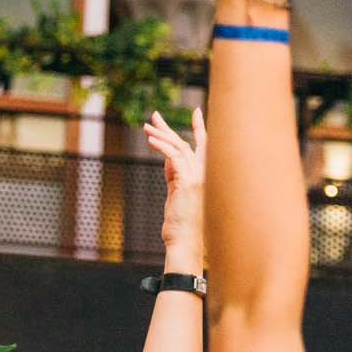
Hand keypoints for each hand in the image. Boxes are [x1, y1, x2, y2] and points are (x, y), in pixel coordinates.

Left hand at [143, 110, 206, 254]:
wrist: (184, 241)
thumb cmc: (180, 223)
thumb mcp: (176, 194)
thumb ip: (174, 175)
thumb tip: (167, 160)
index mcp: (205, 176)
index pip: (204, 146)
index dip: (200, 127)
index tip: (196, 110)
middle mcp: (205, 173)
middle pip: (187, 142)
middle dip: (169, 128)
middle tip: (154, 116)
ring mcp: (198, 177)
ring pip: (179, 147)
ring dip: (161, 135)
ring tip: (146, 128)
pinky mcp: (188, 182)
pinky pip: (174, 157)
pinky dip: (162, 147)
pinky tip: (151, 140)